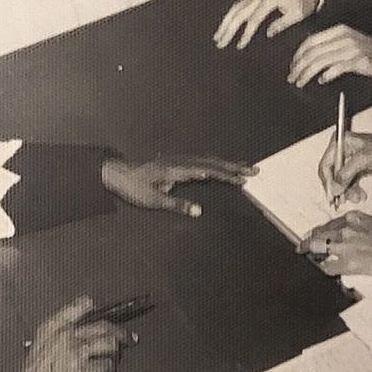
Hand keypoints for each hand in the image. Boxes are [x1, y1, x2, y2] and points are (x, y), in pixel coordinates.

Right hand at [11, 295, 135, 371]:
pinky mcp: (84, 371)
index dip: (93, 307)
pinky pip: (107, 365)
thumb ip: (57, 334)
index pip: (79, 307)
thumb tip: (81, 330)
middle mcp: (65, 336)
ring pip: (109, 343)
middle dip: (119, 332)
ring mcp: (76, 353)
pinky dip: (110, 369)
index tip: (106, 310)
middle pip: (102, 326)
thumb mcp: (39, 347)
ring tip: (115, 357)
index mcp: (52, 328)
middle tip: (128, 338)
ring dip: (116, 351)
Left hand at [101, 155, 256, 216]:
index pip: (208, 170)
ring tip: (244, 168)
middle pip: (213, 162)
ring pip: (208, 160)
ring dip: (227, 164)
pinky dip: (215, 164)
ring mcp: (179, 160)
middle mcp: (181, 161)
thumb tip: (200, 211)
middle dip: (234, 167)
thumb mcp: (153, 200)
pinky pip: (201, 161)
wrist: (117, 173)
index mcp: (178, 168)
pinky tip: (221, 168)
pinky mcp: (177, 162)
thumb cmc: (133, 188)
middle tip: (254, 170)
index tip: (243, 179)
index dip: (226, 175)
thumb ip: (177, 205)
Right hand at [213, 0, 320, 49]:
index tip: (240, 45)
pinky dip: (230, 15)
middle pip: (239, 13)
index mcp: (269, 0)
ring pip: (235, 8)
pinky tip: (225, 24)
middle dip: (228, 29)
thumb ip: (281, 24)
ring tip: (218, 35)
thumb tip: (268, 33)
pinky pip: (239, 4)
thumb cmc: (302, 2)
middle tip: (220, 42)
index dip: (246, 34)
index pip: (253, 19)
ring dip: (225, 22)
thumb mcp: (296, 14)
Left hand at [288, 25, 371, 86]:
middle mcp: (343, 37)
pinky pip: (336, 67)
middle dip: (299, 66)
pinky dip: (326, 75)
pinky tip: (321, 80)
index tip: (293, 65)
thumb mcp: (348, 43)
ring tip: (301, 82)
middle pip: (313, 51)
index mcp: (339, 31)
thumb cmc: (370, 53)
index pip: (311, 40)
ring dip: (307, 73)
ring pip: (320, 60)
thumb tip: (310, 57)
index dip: (298, 54)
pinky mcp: (358, 60)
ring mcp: (351, 48)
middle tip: (293, 77)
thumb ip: (330, 47)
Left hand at [297, 211, 371, 279]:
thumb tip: (347, 237)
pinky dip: (325, 268)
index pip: (329, 224)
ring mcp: (347, 244)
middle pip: (319, 234)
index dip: (319, 232)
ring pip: (319, 248)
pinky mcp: (349, 262)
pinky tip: (325, 270)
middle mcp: (347, 228)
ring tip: (307, 258)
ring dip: (312, 254)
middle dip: (308, 242)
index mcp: (354, 217)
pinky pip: (329, 267)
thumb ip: (358, 228)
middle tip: (301, 247)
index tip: (313, 236)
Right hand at [319, 129, 371, 206]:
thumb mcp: (364, 159)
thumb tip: (335, 187)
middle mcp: (344, 151)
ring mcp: (351, 162)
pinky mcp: (359, 170)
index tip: (332, 193)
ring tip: (356, 197)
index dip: (327, 180)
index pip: (326, 164)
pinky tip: (361, 195)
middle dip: (338, 188)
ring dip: (347, 192)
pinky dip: (354, 191)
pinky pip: (350, 184)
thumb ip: (346, 173)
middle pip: (332, 174)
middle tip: (342, 200)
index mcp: (341, 142)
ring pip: (341, 182)